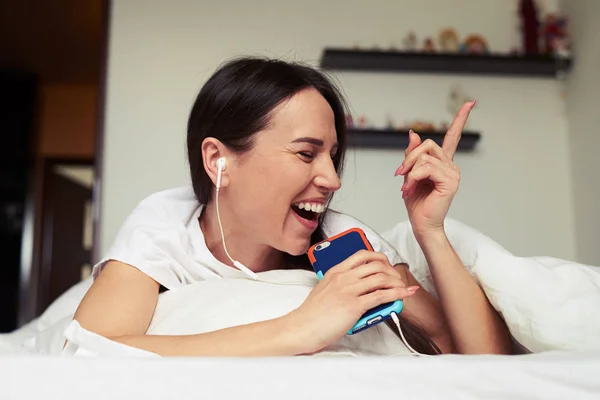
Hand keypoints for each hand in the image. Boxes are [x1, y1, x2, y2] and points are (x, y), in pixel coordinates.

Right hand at [290, 250, 418, 353]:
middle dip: (392, 271)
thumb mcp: (324, 290)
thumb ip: (340, 284)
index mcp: (335, 271)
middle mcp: (343, 277)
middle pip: (376, 264)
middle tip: (397, 280)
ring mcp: (349, 290)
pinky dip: (397, 294)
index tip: (387, 266)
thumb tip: (360, 288)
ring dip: (397, 283)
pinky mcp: (354, 305)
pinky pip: (382, 295)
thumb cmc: (311, 314)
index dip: (379, 258)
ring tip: (403, 289)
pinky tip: (404, 296)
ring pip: (382, 278)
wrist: (301, 328)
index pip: (362, 254)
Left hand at [394, 101, 474, 237]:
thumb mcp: (409, 174)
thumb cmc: (416, 202)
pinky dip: (413, 177)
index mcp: (443, 163)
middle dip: (409, 158)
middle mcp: (451, 165)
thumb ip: (412, 155)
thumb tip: (412, 133)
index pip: (453, 136)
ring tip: (406, 187)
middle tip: (399, 174)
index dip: (461, 119)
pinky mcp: (450, 181)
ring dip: (409, 171)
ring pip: (424, 156)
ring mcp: (453, 173)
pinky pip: (426, 168)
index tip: (470, 103)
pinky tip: (411, 188)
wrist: (421, 224)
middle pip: (427, 144)